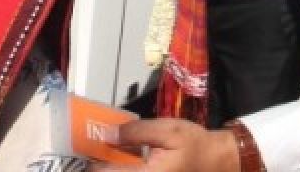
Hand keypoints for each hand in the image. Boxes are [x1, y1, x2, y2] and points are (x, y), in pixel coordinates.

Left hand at [89, 119, 238, 171]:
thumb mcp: (167, 131)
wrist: (218, 162)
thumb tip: (108, 133)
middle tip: (88, 147)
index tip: (80, 147)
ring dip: (110, 166)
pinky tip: (119, 156)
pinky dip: (121, 168)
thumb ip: (136, 132)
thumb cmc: (195, 145)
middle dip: (99, 165)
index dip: (90, 164)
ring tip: (100, 151)